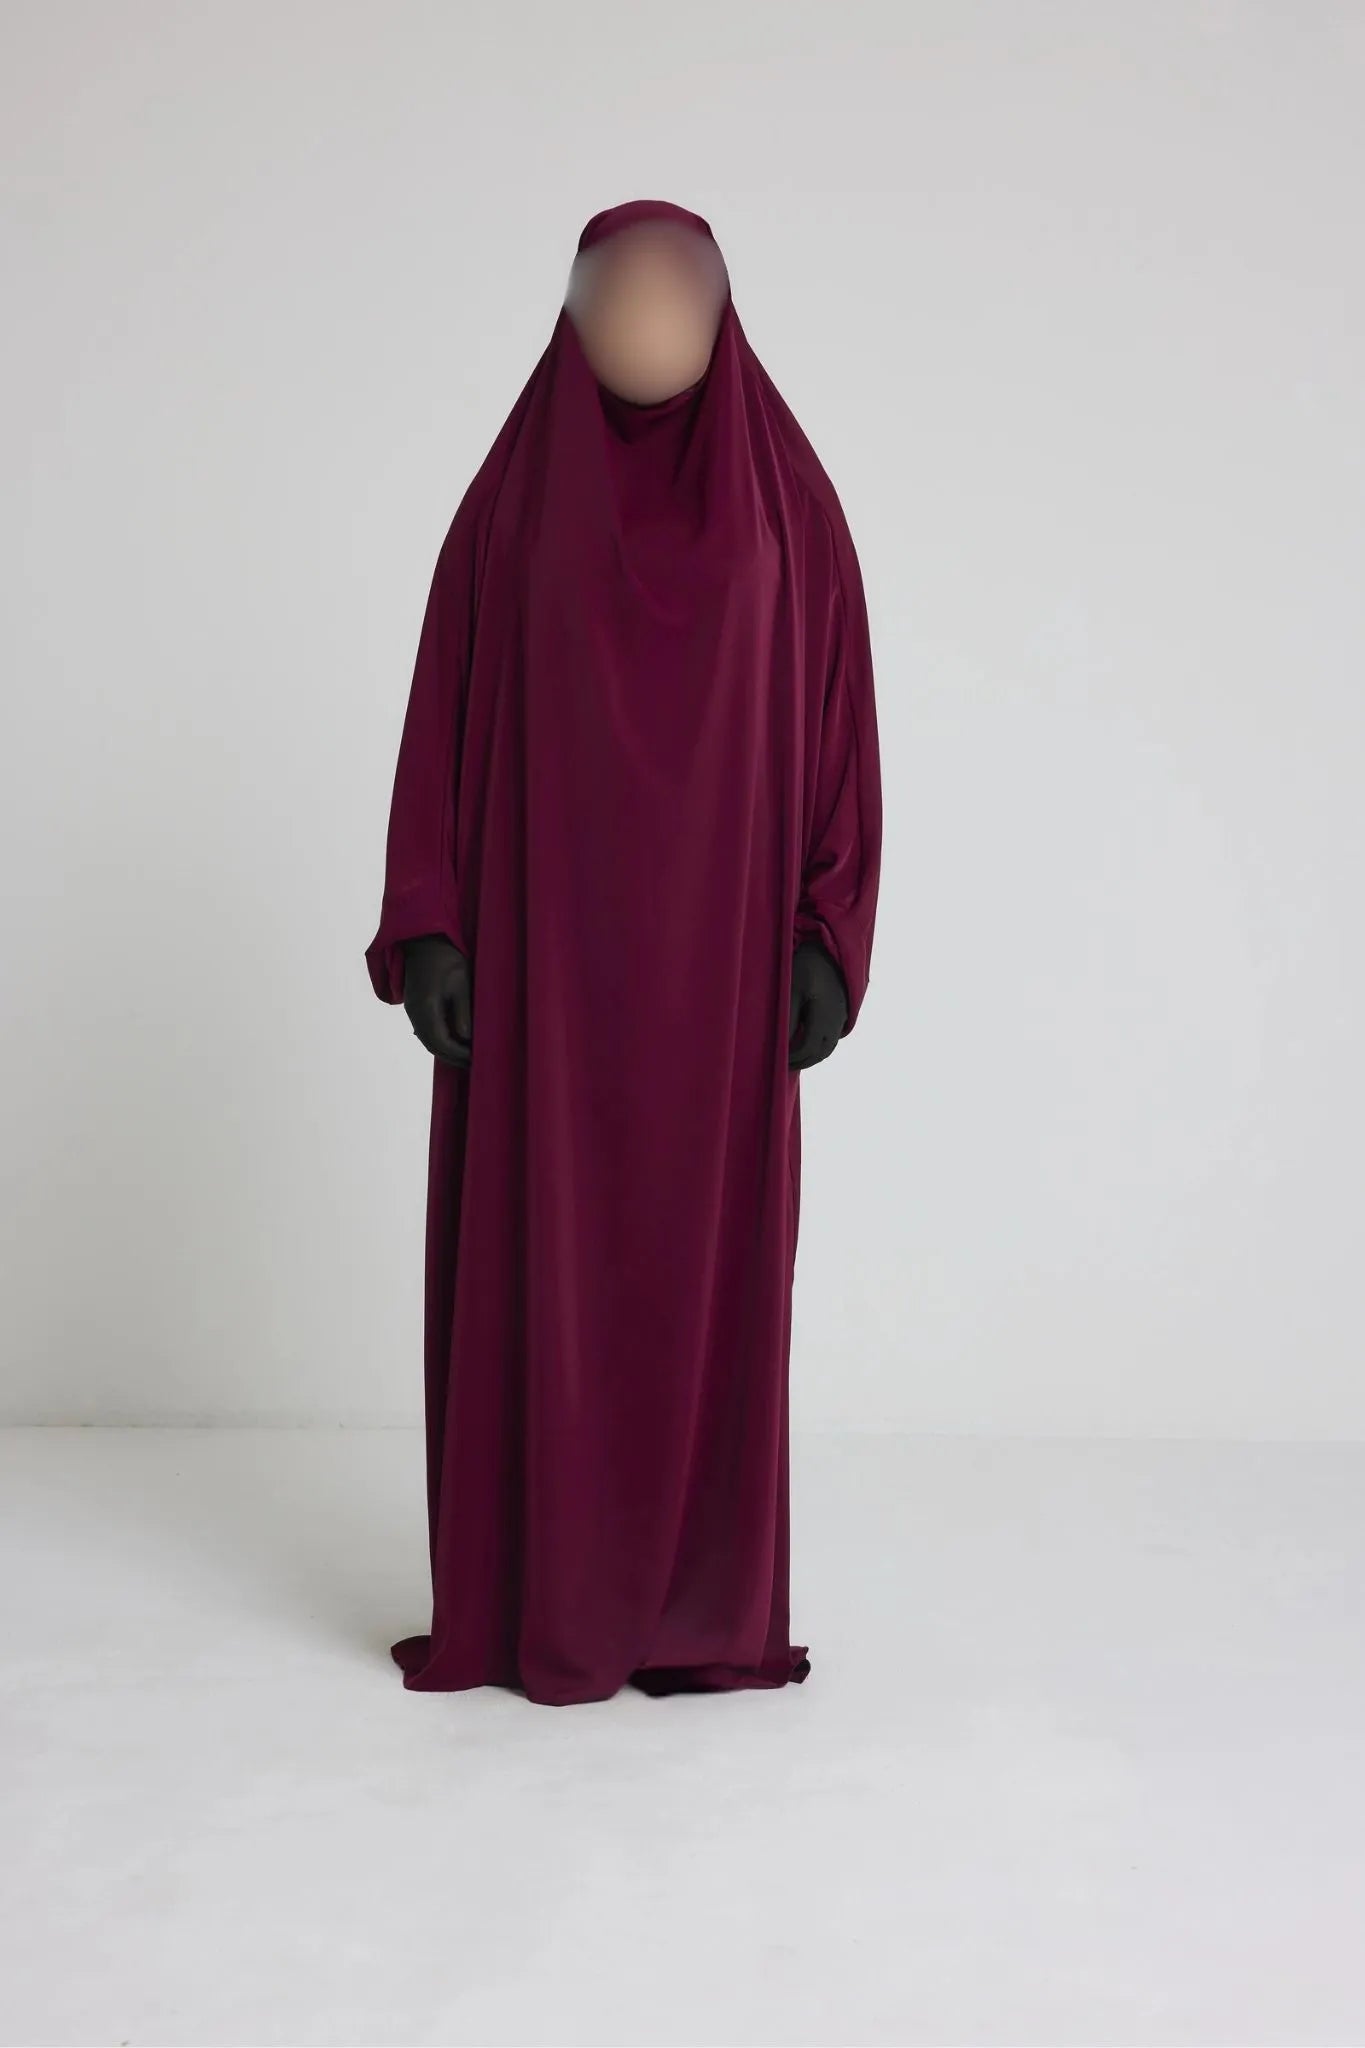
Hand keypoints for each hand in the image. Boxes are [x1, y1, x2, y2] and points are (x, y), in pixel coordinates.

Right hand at [402, 935, 472, 1067]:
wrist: (425, 941)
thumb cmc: (446, 959)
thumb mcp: (460, 983)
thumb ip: (462, 1012)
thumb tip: (465, 1038)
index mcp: (425, 1008)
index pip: (441, 1042)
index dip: (459, 1054)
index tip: (476, 1059)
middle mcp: (414, 1013)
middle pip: (433, 1046)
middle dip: (454, 1057)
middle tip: (475, 1064)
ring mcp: (412, 1011)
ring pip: (428, 1041)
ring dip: (447, 1051)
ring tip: (467, 1057)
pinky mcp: (415, 1008)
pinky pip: (427, 1032)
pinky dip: (441, 1041)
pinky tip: (456, 1043)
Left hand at [788, 940, 846, 1069]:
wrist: (830, 950)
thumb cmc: (807, 966)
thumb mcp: (792, 989)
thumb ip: (789, 1017)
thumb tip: (782, 1042)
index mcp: (825, 1015)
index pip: (810, 1047)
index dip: (794, 1057)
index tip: (778, 1060)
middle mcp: (837, 1020)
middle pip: (821, 1052)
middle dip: (802, 1061)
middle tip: (783, 1066)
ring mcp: (842, 1018)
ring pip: (828, 1048)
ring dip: (812, 1056)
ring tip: (793, 1059)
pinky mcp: (842, 1014)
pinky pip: (831, 1039)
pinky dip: (819, 1047)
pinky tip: (805, 1046)